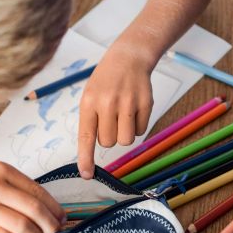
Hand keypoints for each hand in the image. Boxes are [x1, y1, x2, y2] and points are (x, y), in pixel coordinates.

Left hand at [77, 43, 153, 177]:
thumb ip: (90, 121)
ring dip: (123, 134)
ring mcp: (128, 103)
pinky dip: (137, 126)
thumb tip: (92, 149)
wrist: (128, 58)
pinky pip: (141, 132)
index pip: (86, 137)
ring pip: (126, 141)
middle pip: (108, 142)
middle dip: (109, 136)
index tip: (87, 175)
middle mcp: (108, 103)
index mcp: (89, 102)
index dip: (86, 158)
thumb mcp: (90, 96)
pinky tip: (133, 110)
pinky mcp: (146, 104)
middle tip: (110, 119)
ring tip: (122, 117)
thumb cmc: (105, 81)